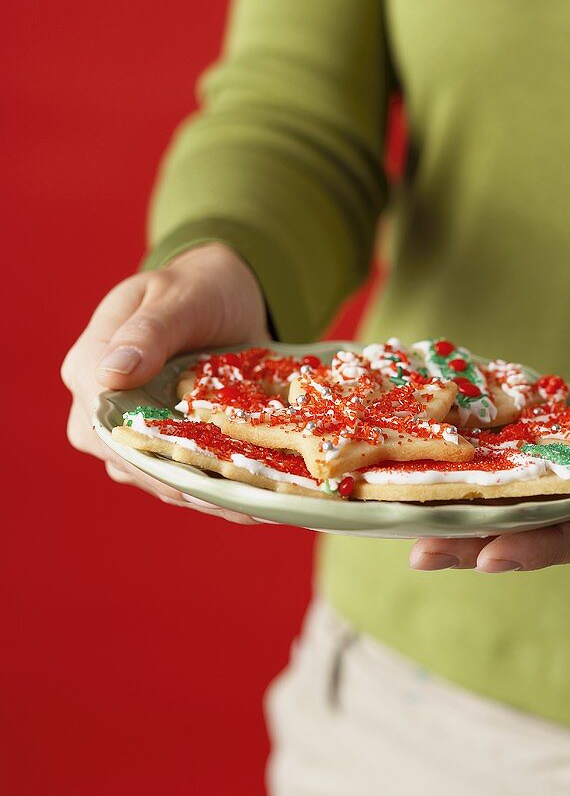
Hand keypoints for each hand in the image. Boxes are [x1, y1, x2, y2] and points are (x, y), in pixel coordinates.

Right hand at [62, 242, 271, 522]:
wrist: (226, 293)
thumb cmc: (200, 287)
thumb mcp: (179, 297)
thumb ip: (149, 331)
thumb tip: (110, 373)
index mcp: (90, 362)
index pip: (102, 420)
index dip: (143, 452)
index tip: (189, 476)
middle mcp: (99, 404)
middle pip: (126, 458)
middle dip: (178, 484)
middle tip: (234, 504)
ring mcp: (129, 427)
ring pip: (152, 476)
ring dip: (200, 495)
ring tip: (253, 509)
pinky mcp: (160, 440)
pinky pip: (177, 474)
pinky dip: (212, 490)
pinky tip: (253, 504)